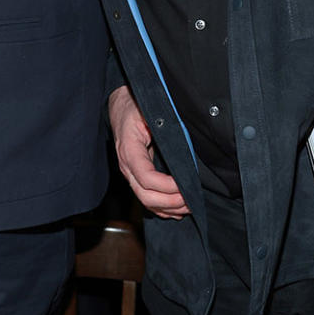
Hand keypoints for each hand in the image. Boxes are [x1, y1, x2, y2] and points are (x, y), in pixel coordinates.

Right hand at [108, 84, 189, 218]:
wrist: (122, 105)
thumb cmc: (135, 105)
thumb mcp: (149, 109)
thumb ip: (164, 125)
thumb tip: (185, 140)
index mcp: (129, 149)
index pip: (146, 177)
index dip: (167, 185)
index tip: (186, 183)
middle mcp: (127, 165)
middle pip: (146, 196)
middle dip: (171, 202)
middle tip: (192, 199)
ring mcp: (130, 173)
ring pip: (146, 201)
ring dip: (169, 208)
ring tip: (189, 206)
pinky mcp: (136, 175)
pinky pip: (147, 197)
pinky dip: (162, 208)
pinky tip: (176, 210)